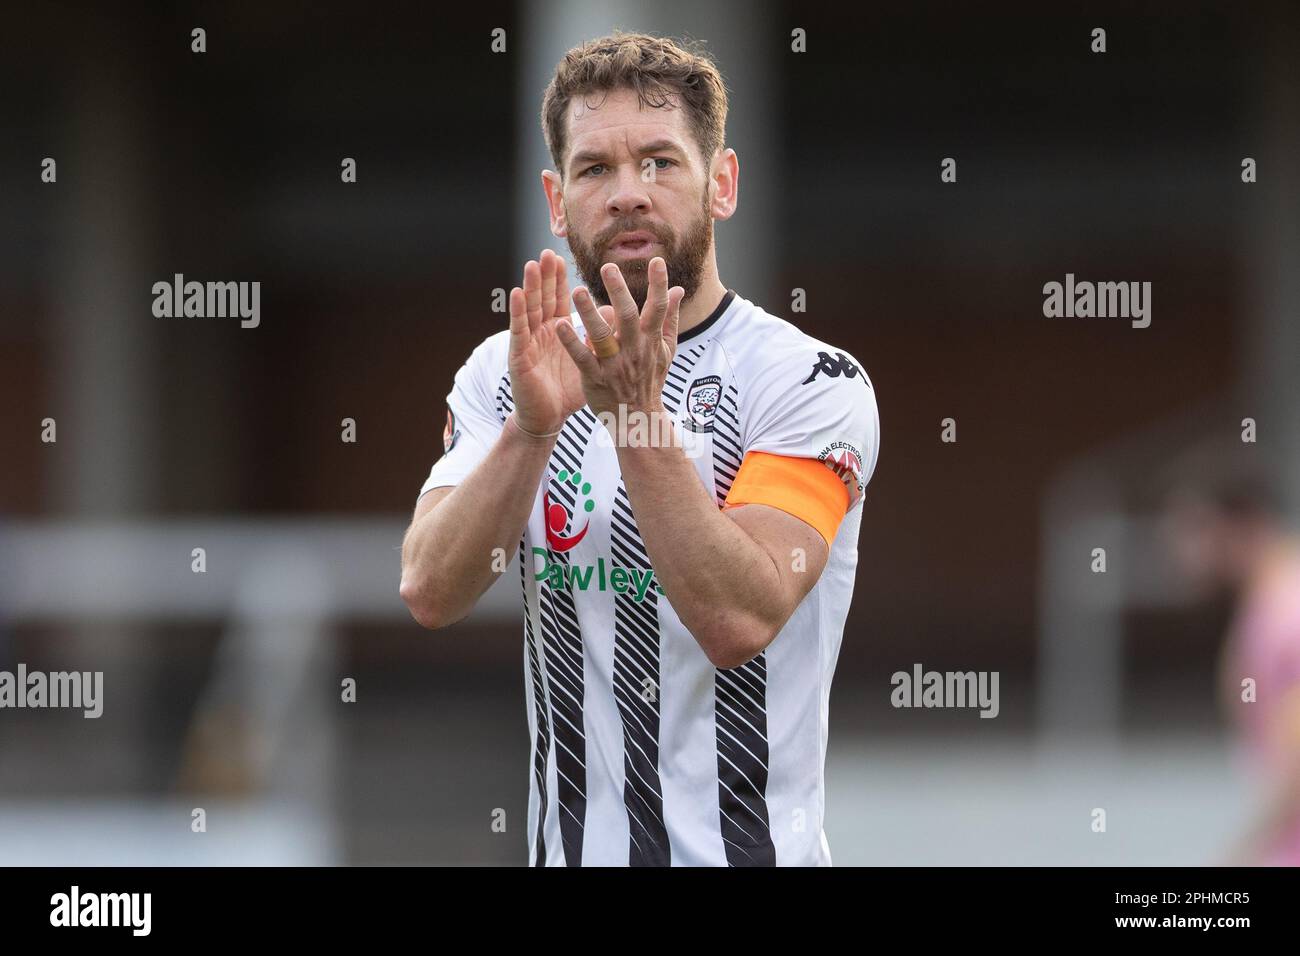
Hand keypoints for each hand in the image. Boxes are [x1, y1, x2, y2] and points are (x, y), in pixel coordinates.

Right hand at [507, 249, 586, 434]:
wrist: (548, 418)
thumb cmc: (567, 391)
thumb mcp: (589, 360)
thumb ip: (601, 336)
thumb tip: (615, 312)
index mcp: (557, 332)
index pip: (557, 300)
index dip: (558, 280)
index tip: (560, 258)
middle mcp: (541, 333)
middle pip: (542, 299)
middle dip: (544, 276)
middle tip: (547, 253)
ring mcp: (528, 343)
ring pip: (529, 310)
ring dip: (530, 287)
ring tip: (532, 265)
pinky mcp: (519, 356)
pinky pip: (519, 331)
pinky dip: (517, 312)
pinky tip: (516, 293)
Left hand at [555, 257, 684, 422]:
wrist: (638, 418)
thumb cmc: (649, 379)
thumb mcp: (666, 349)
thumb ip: (670, 317)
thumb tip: (679, 289)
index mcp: (650, 339)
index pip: (657, 307)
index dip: (658, 284)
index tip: (656, 260)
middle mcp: (633, 349)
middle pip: (627, 315)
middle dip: (618, 290)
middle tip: (608, 266)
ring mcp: (614, 364)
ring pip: (602, 335)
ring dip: (589, 312)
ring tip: (577, 290)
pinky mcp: (595, 378)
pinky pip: (582, 358)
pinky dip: (571, 341)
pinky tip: (560, 324)